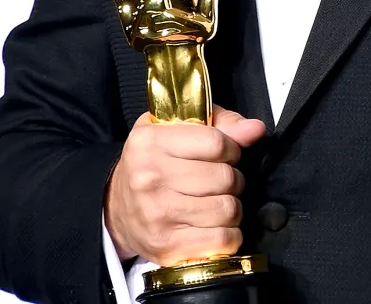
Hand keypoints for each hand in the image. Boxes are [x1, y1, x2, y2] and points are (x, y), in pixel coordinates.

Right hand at [104, 105, 265, 265]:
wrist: (115, 208)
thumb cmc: (152, 162)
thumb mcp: (176, 128)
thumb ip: (220, 123)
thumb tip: (255, 129)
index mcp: (151, 142)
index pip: (217, 143)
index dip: (232, 148)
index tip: (226, 153)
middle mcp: (150, 179)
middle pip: (224, 177)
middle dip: (232, 178)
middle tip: (220, 180)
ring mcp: (158, 215)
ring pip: (227, 209)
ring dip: (232, 206)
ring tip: (217, 201)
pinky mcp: (167, 247)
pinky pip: (221, 240)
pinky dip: (230, 234)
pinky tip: (217, 225)